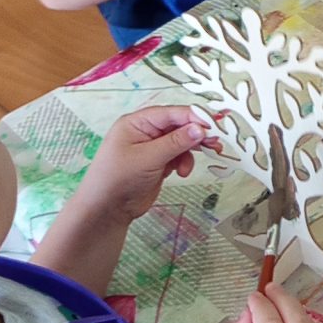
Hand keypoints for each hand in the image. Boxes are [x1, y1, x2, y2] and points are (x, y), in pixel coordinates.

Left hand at [81, 106, 211, 223]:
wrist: (107, 210)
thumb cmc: (120, 178)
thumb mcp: (149, 158)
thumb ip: (176, 142)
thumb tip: (201, 129)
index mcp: (138, 122)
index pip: (171, 113)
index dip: (193, 117)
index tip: (213, 126)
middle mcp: (145, 131)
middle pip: (178, 126)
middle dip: (196, 134)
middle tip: (215, 143)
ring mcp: (152, 147)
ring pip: (181, 141)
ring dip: (191, 151)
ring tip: (196, 162)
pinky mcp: (158, 162)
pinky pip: (178, 155)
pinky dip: (184, 162)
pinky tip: (182, 173)